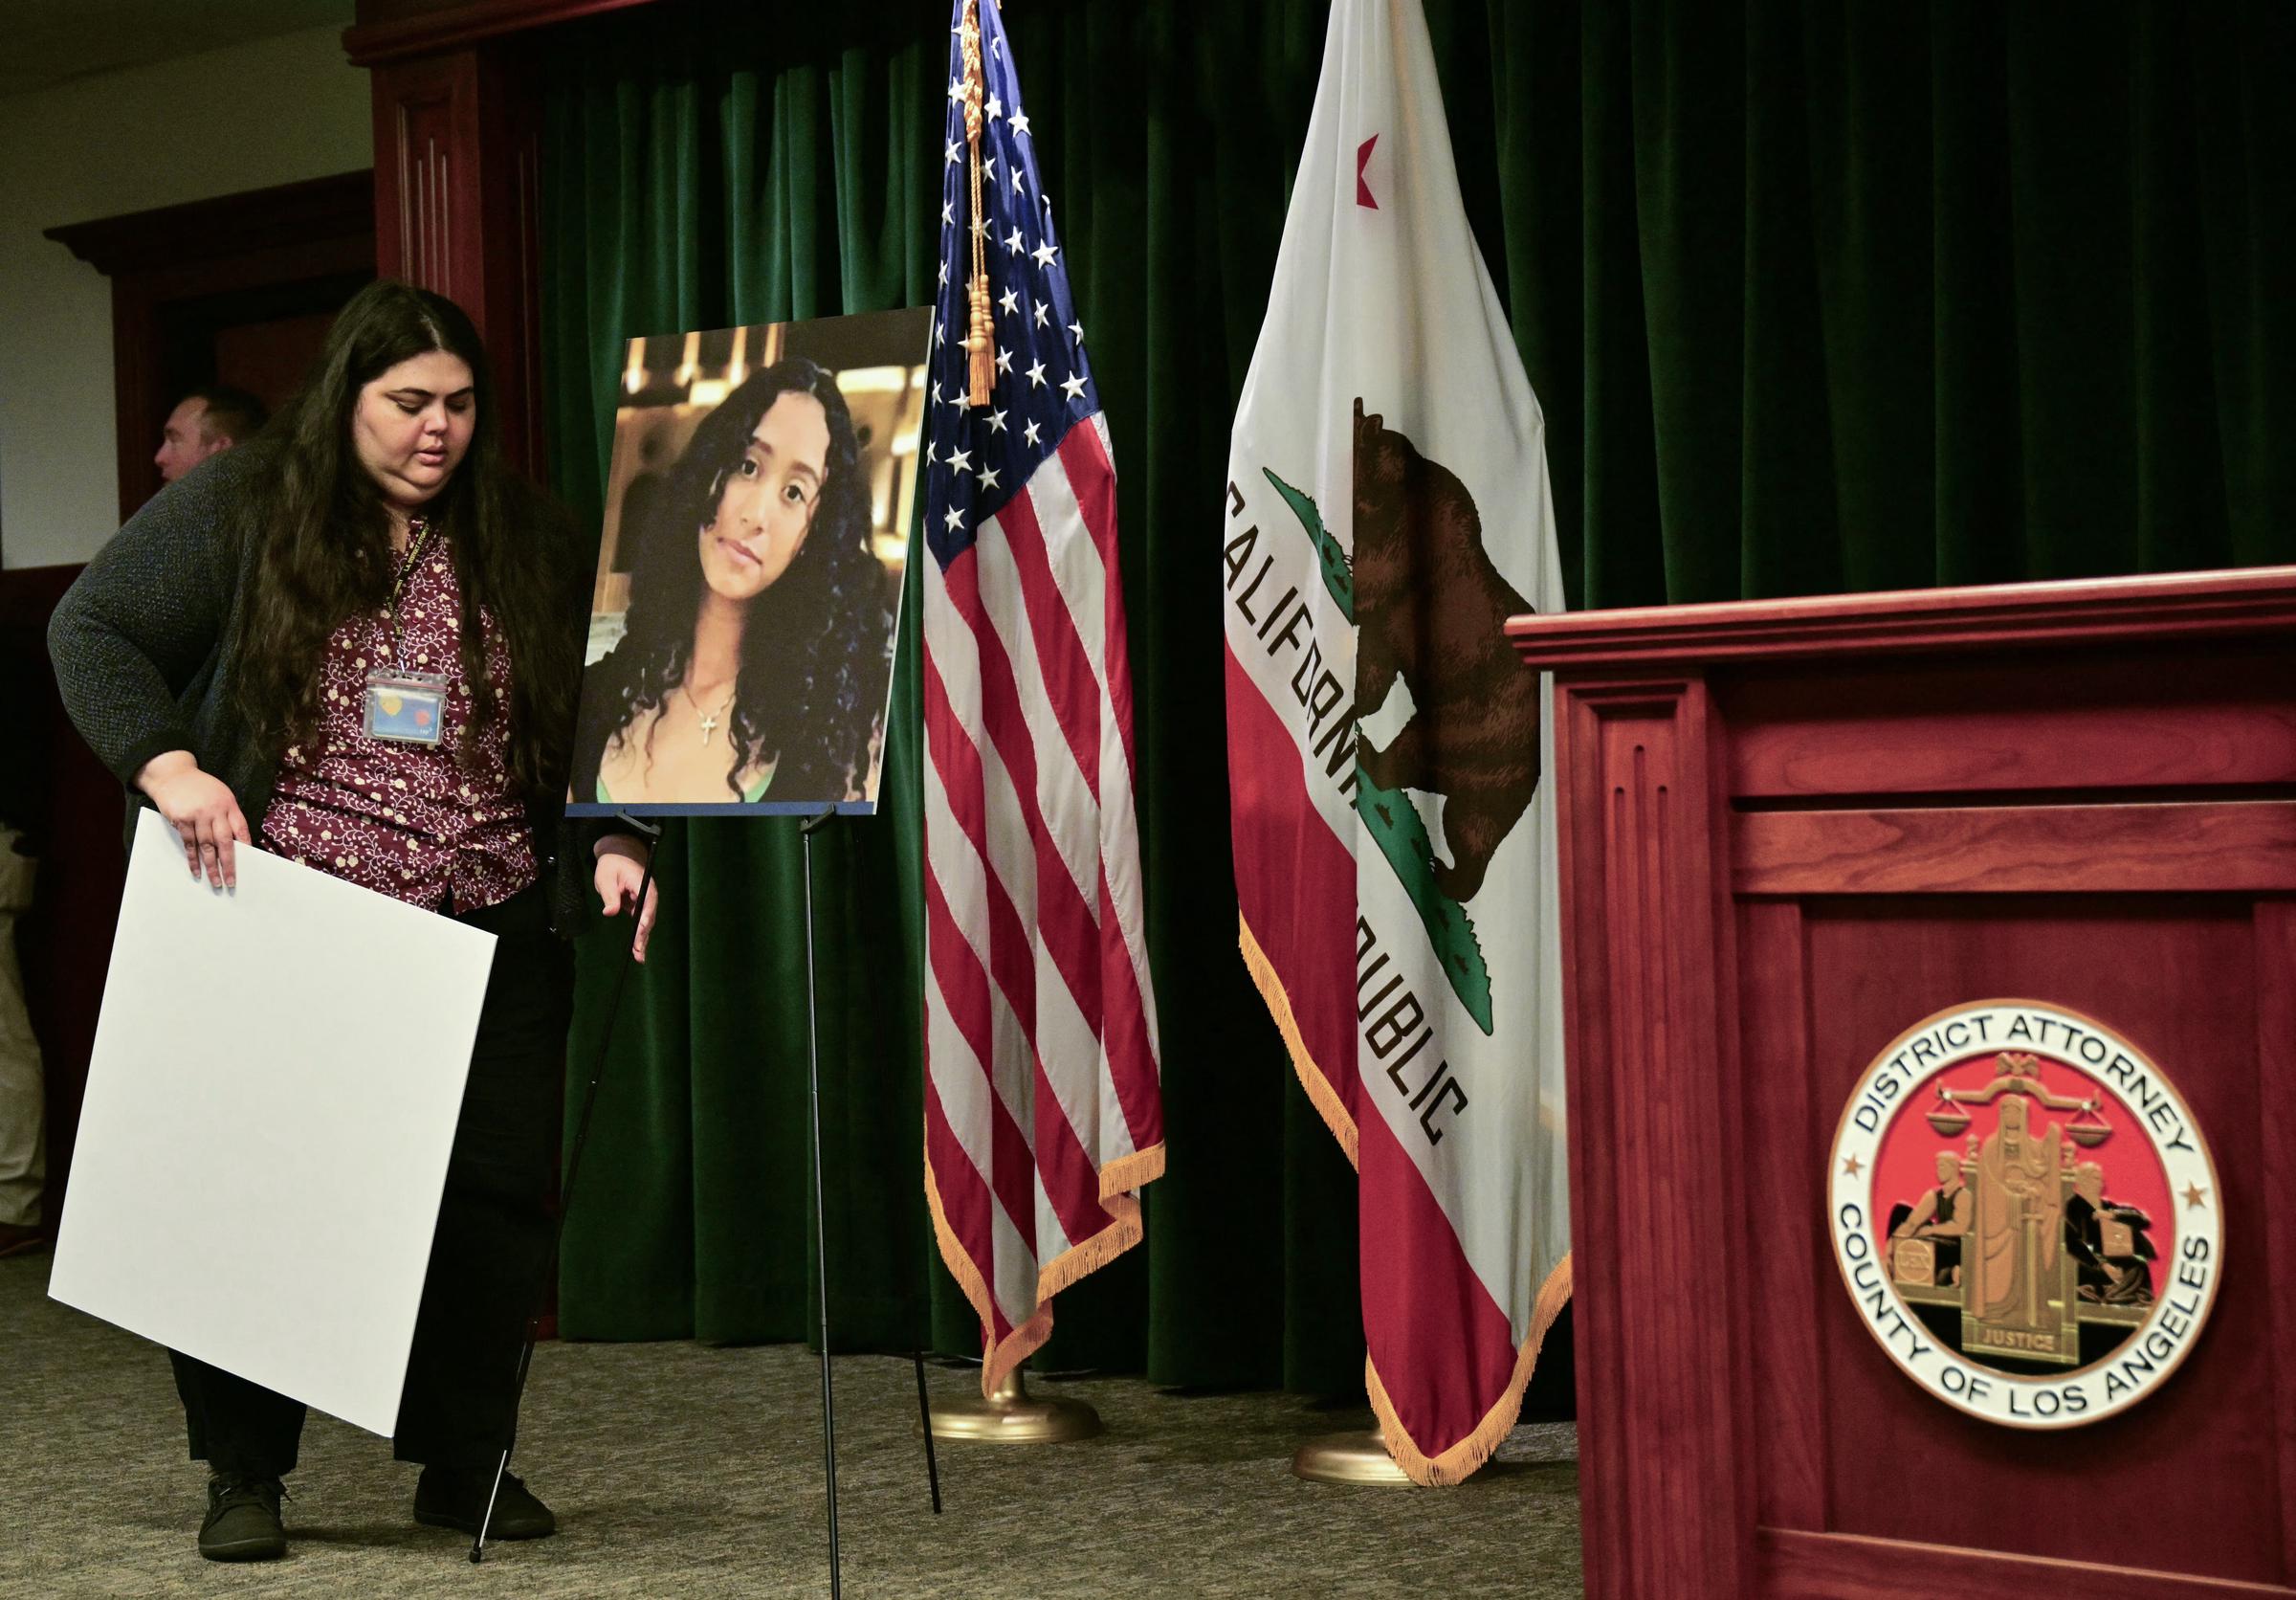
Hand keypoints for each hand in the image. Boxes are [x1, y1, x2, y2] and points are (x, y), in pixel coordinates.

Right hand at [137, 751, 248, 888]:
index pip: (241, 829)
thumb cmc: (201, 788)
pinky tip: (196, 871)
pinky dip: (192, 859)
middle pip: (225, 842)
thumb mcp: (221, 795)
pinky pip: (189, 843)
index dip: (246, 847)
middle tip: (231, 882)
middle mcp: (215, 811)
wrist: (173, 775)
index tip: (251, 864)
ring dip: (211, 867)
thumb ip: (228, 816)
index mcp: (229, 804)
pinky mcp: (181, 819)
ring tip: (215, 882)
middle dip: (229, 864)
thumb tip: (238, 843)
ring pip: (206, 846)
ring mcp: (197, 815)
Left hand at [594, 836, 658, 961]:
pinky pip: (642, 922)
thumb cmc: (612, 865)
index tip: (641, 930)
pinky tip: (638, 949)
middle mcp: (648, 893)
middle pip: (649, 915)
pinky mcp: (640, 906)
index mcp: (642, 883)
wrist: (618, 855)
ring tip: (639, 956)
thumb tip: (610, 912)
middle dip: (644, 934)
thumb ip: (610, 895)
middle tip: (638, 951)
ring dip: (643, 938)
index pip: (648, 901)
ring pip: (647, 921)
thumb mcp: (606, 877)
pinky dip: (640, 935)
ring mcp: (645, 900)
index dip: (646, 916)